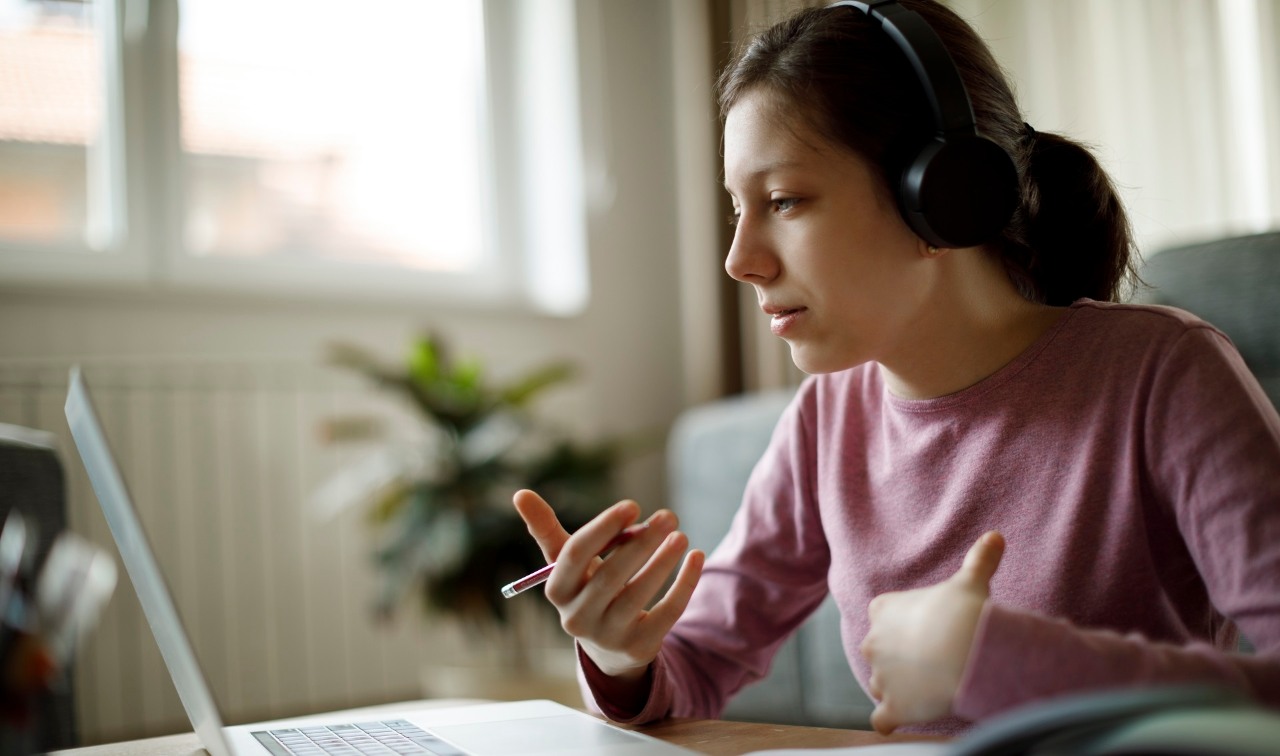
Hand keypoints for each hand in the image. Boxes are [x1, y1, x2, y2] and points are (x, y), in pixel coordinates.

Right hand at [512, 489, 704, 682]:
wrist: (608, 645)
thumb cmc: (586, 587)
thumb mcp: (566, 562)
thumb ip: (545, 529)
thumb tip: (519, 493)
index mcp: (556, 590)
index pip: (574, 556)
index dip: (603, 528)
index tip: (632, 505)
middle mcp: (577, 618)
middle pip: (609, 576)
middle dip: (641, 543)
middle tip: (668, 516)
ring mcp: (608, 636)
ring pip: (639, 595)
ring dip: (663, 561)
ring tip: (680, 535)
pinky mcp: (639, 648)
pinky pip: (667, 614)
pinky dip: (685, 583)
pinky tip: (696, 557)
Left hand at [860, 531, 1004, 733]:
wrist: (964, 652)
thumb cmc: (963, 613)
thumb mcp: (970, 581)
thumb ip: (979, 560)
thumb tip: (996, 536)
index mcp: (884, 610)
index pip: (882, 614)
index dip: (900, 622)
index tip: (923, 626)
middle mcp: (873, 643)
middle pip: (878, 651)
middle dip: (896, 657)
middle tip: (930, 661)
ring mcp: (880, 677)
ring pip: (880, 684)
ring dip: (896, 688)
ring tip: (925, 690)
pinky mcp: (891, 707)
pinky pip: (881, 719)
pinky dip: (889, 720)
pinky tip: (902, 719)